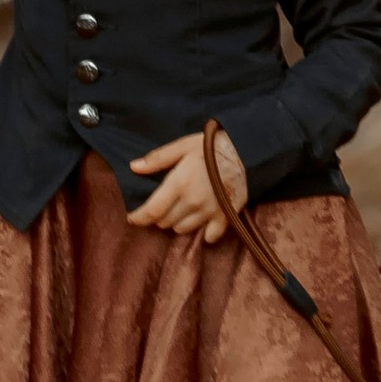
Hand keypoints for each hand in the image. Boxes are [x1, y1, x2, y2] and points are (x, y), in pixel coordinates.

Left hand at [128, 126, 243, 241]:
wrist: (248, 151)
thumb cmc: (213, 145)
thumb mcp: (182, 146)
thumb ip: (157, 159)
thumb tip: (134, 167)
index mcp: (178, 184)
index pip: (151, 211)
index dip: (138, 217)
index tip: (132, 217)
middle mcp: (192, 202)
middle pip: (165, 221)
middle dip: (158, 216)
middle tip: (161, 204)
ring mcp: (209, 212)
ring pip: (183, 229)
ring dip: (177, 222)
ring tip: (180, 209)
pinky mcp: (226, 216)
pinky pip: (210, 236)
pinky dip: (204, 232)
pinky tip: (203, 223)